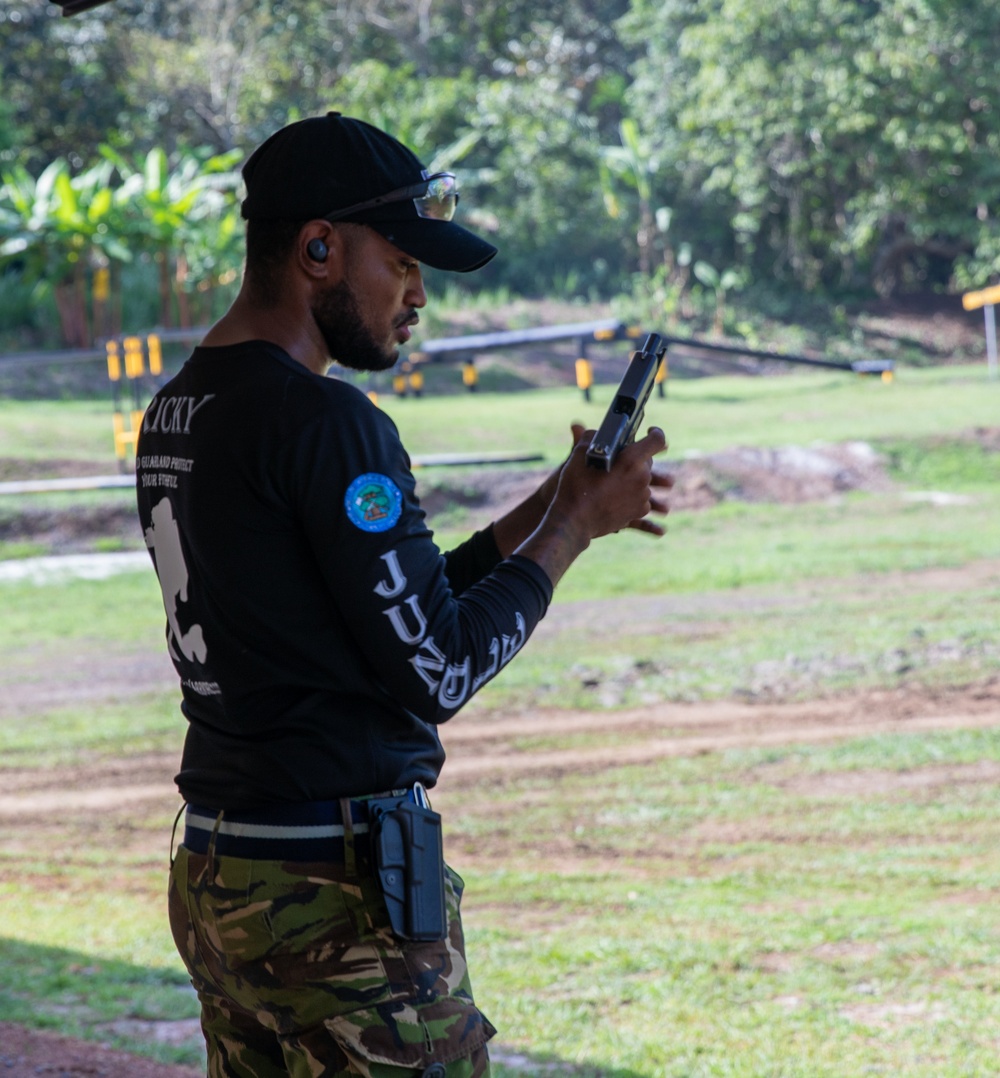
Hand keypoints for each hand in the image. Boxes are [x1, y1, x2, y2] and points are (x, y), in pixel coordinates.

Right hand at [552, 425, 668, 541]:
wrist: (573, 521)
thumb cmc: (575, 486)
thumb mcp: (578, 455)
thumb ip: (589, 437)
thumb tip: (595, 433)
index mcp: (631, 460)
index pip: (656, 440)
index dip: (655, 433)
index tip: (650, 432)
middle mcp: (641, 478)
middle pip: (646, 461)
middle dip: (635, 459)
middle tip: (617, 462)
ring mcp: (642, 497)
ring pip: (642, 481)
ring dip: (632, 479)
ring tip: (612, 483)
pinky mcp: (637, 512)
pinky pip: (640, 499)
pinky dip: (631, 497)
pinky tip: (616, 497)